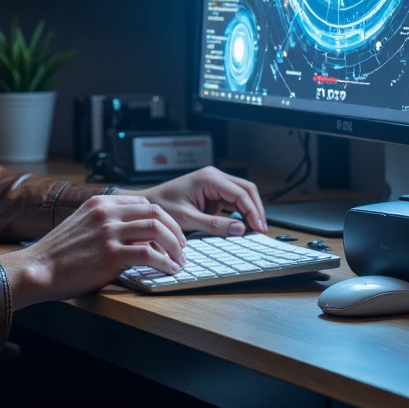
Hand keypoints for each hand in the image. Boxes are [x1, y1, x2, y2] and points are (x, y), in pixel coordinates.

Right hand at [0, 193, 186, 309]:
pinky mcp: (110, 254)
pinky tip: (169, 270)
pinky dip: (165, 263)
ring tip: (179, 260)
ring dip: (175, 246)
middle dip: (175, 230)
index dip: (163, 219)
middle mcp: (106, 213)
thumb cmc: (59, 255)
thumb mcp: (83, 227)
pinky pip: (149, 254)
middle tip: (182, 246)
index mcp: (100, 203)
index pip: (144, 203)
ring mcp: (108, 232)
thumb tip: (137, 237)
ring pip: (157, 229)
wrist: (38, 269)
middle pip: (155, 212)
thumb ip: (107, 224)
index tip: (171, 234)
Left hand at [137, 166, 267, 236]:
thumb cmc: (161, 207)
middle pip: (247, 190)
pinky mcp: (213, 194)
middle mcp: (214, 177)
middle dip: (256, 209)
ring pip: (243, 195)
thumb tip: (240, 229)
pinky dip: (241, 213)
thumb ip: (215, 224)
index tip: (259, 228)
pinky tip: (244, 226)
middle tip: (262, 230)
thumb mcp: (187, 219)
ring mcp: (215, 184)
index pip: (241, 193)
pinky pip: (233, 201)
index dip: (253, 211)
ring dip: (250, 211)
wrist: (147, 205)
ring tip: (256, 230)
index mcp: (209, 178)